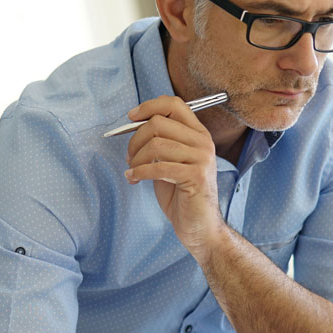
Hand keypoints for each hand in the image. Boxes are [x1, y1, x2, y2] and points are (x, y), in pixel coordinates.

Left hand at [123, 95, 224, 254]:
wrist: (200, 227)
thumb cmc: (182, 195)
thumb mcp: (170, 161)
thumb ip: (160, 141)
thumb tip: (134, 125)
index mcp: (198, 134)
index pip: (174, 104)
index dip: (149, 107)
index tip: (131, 118)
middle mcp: (203, 142)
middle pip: (159, 123)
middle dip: (135, 140)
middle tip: (130, 157)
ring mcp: (202, 158)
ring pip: (156, 144)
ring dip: (136, 159)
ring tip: (133, 171)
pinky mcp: (196, 176)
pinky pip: (158, 167)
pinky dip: (139, 172)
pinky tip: (134, 179)